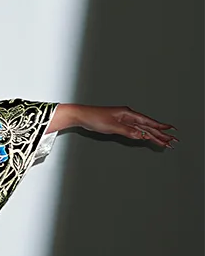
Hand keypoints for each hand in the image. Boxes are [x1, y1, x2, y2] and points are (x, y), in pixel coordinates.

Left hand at [50, 104, 177, 147]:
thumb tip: (141, 135)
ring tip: (163, 142)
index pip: (147, 121)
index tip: (170, 129)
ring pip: (142, 129)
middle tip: (171, 140)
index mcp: (128, 114)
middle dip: (160, 134)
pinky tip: (147, 138)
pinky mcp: (119, 125)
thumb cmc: (95, 118)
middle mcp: (128, 116)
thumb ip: (128, 131)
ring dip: (152, 136)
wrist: (82, 116)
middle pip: (147, 126)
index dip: (159, 126)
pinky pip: (134, 131)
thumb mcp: (112, 126)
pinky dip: (141, 135)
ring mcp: (124, 120)